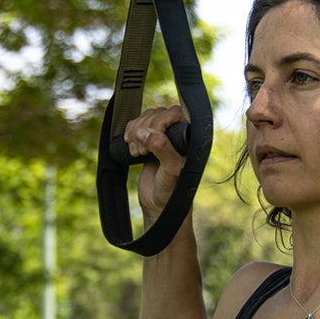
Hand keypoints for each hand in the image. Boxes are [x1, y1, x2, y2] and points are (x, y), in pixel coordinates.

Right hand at [123, 104, 187, 219]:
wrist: (158, 206)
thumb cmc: (171, 190)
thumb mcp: (170, 170)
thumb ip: (162, 149)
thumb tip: (146, 133)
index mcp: (189, 138)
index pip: (174, 113)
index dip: (159, 123)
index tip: (151, 141)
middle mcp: (177, 134)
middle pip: (156, 114)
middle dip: (144, 130)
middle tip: (143, 152)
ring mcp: (162, 137)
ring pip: (145, 118)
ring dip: (136, 133)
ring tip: (137, 153)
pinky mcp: (148, 142)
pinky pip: (137, 126)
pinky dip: (130, 134)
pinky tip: (131, 148)